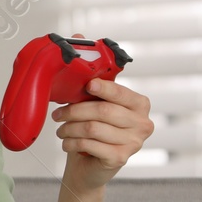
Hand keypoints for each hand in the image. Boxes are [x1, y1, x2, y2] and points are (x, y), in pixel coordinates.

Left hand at [50, 40, 153, 191]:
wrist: (89, 166)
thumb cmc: (93, 129)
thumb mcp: (93, 100)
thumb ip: (91, 71)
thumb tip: (79, 36)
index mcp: (140, 104)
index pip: (121, 92)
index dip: (103, 88)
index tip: (87, 86)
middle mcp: (143, 123)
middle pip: (102, 111)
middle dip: (73, 111)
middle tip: (57, 115)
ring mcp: (134, 143)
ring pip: (92, 129)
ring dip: (69, 129)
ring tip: (61, 130)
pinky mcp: (120, 159)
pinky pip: (90, 145)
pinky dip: (72, 143)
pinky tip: (67, 143)